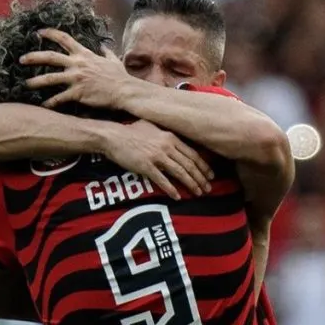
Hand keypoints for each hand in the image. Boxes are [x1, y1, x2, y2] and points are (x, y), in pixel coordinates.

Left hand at [20, 29, 132, 109]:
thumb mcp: (113, 61)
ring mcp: (77, 78)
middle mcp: (78, 64)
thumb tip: (104, 47)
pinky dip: (50, 102)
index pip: (64, 39)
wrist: (126, 91)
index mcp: (85, 55)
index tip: (38, 32)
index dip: (50, 33)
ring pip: (51, 78)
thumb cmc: (120, 77)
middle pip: (51, 57)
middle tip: (21, 59)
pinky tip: (43, 106)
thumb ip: (106, 53)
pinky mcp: (78, 93)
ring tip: (25, 84)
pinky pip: (60, 98)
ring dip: (36, 81)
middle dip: (34, 57)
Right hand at [98, 120, 213, 199]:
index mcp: (171, 137)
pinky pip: (162, 180)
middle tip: (208, 188)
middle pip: (189, 165)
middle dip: (201, 178)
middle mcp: (167, 146)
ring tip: (198, 193)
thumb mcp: (153, 128)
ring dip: (191, 184)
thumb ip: (166, 135)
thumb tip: (175, 141)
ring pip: (180, 172)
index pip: (193, 153)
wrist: (113, 136)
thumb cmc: (132, 131)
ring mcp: (157, 156)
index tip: (210, 175)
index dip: (203, 166)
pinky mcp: (146, 166)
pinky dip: (171, 189)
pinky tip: (177, 196)